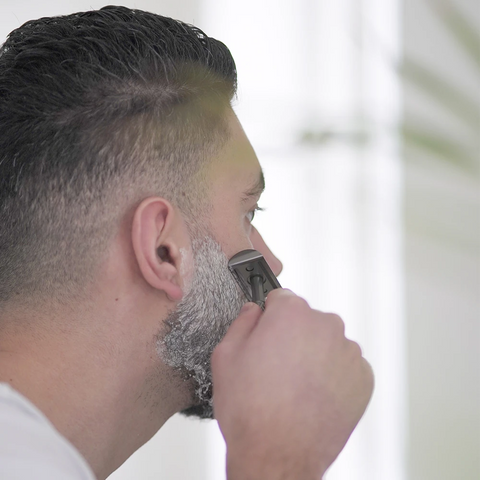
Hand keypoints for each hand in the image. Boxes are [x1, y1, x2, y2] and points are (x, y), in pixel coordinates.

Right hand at [211, 289, 373, 479]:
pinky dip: (332, 376)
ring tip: (294, 387)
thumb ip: (242, 321)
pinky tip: (312, 396)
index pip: (281, 299)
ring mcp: (348, 352)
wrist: (278, 456)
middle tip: (276, 368)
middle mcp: (325, 325)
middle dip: (293, 336)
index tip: (266, 336)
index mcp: (291, 313)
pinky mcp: (363, 378)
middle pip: (306, 321)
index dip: (270, 318)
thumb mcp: (226, 356)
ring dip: (314, 356)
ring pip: (326, 343)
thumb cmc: (251, 410)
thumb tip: (253, 310)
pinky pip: (344, 366)